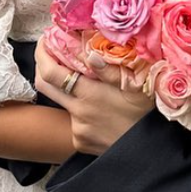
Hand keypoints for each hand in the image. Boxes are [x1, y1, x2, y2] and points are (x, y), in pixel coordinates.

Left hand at [34, 40, 153, 155]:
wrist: (148, 151)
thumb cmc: (147, 116)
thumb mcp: (137, 88)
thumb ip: (111, 71)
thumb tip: (90, 55)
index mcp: (90, 95)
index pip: (51, 73)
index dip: (42, 54)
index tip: (44, 40)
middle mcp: (78, 112)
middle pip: (44, 86)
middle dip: (42, 66)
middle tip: (50, 52)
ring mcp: (77, 129)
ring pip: (61, 103)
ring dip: (66, 90)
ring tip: (81, 80)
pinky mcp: (80, 142)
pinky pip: (72, 121)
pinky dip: (79, 111)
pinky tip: (96, 109)